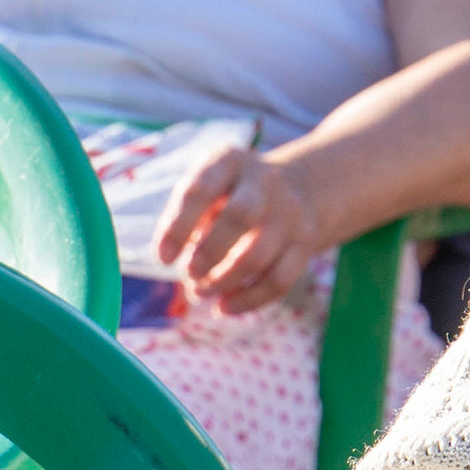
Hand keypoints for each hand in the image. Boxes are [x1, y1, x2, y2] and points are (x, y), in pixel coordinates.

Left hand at [154, 140, 327, 315]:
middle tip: (189, 274)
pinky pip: (280, 280)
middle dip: (211, 252)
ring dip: (225, 281)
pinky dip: (249, 300)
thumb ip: (188, 215)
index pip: (201, 190)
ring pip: (259, 255)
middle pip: (242, 216)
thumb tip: (170, 258)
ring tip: (200, 292)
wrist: (297, 187)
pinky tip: (225, 307)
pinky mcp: (305, 244)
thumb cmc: (231, 193)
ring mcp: (290, 213)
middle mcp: (265, 182)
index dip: (179, 227)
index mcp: (230, 162)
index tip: (163, 259)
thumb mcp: (209, 185)